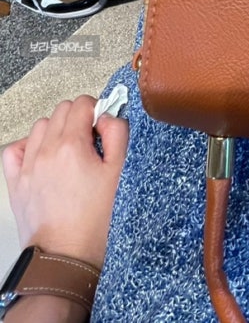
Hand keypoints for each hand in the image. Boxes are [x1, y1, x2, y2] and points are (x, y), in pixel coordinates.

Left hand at [2, 95, 128, 269]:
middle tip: (93, 139)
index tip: (105, 127)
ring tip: (72, 151)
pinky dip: (30, 146)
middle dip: (79, 117)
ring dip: (57, 130)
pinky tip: (45, 157)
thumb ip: (117, 135)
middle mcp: (45, 151)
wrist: (66, 256)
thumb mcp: (119, 173)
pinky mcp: (16, 183)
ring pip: (40, 126)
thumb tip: (108, 117)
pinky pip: (16, 149)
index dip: (98, 110)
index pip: (82, 104)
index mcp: (72, 146)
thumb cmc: (96, 220)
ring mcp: (27, 166)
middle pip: (61, 110)